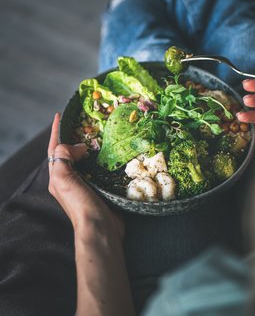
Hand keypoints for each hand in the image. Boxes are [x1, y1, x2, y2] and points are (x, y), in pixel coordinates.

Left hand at [47, 113, 123, 238]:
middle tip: (83, 123)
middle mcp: (69, 179)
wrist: (100, 228)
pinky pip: (97, 167)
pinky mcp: (99, 187)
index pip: (54, 149)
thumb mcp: (64, 179)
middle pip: (68, 152)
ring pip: (83, 159)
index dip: (56, 131)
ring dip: (88, 146)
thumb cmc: (81, 205)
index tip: (60, 115)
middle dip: (72, 137)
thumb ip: (63, 158)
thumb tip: (79, 146)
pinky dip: (100, 157)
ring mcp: (84, 183)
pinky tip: (108, 153)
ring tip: (97, 133)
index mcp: (57, 176)